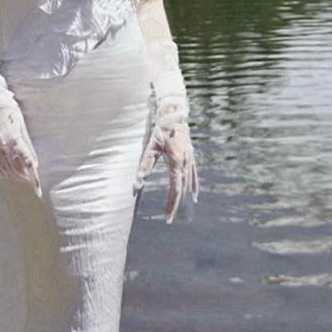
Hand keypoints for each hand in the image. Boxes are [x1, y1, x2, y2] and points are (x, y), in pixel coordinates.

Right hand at [0, 99, 41, 196]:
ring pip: (3, 169)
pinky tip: (6, 172)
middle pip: (14, 168)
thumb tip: (33, 163)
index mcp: (13, 136)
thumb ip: (26, 144)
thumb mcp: (22, 123)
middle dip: (24, 176)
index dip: (32, 177)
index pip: (25, 162)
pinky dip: (1, 172)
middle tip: (31, 179)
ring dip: (13, 175)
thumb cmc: (11, 109)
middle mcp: (1, 143)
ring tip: (21, 176)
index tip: (38, 188)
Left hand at [134, 103, 198, 222]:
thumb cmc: (161, 128)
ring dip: (183, 197)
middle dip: (174, 204)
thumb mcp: (151, 145)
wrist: (175, 113)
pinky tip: (194, 194)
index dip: (171, 204)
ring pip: (188, 183)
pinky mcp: (190, 155)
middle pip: (181, 188)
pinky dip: (193, 185)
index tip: (166, 216)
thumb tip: (137, 182)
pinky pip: (193, 174)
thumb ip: (145, 164)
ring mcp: (189, 159)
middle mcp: (185, 162)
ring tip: (177, 209)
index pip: (175, 189)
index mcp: (176, 162)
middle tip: (167, 219)